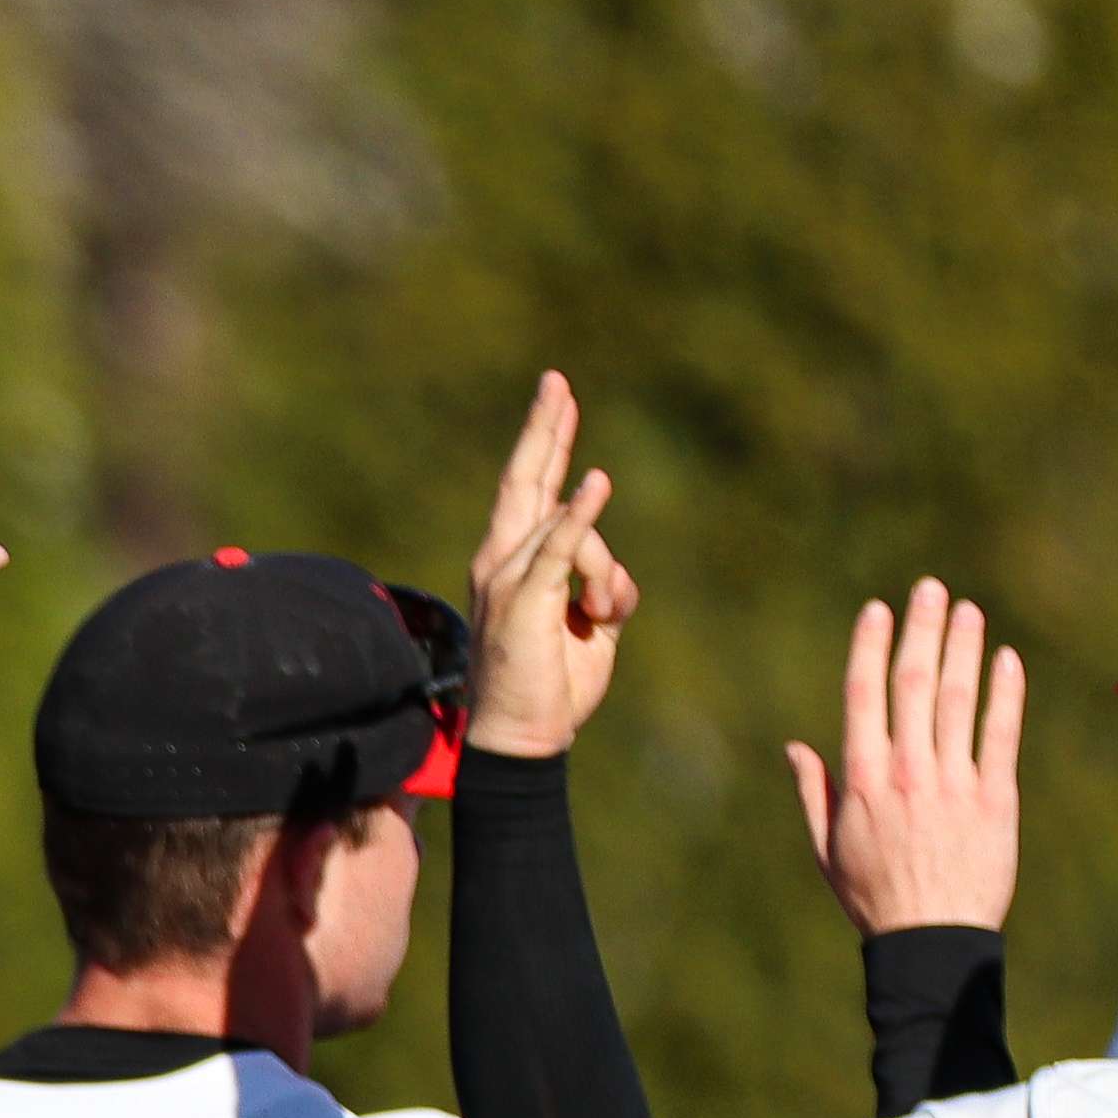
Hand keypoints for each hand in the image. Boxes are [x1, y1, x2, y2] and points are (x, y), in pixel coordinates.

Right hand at [465, 372, 640, 759]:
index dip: (546, 441)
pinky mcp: (526, 596)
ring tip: (594, 621)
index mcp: (515, 565)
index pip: (532, 490)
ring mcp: (509, 577)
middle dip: (546, 428)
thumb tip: (615, 574)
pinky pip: (565, 546)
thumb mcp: (594, 624)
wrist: (523, 737)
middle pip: (527, 479)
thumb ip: (604, 584)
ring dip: (605, 582)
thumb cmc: (554, 686)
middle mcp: (502, 561)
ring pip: (579, 536)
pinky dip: (581, 517)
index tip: (559, 398)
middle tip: (557, 381)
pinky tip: (596, 484)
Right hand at [784, 578, 1023, 935]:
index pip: (864, 697)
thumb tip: (797, 747)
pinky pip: (1001, 735)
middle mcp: (907, 772)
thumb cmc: (874, 896)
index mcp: (862, 780)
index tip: (878, 610)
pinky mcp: (995, 797)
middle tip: (931, 589)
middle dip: (922, 631)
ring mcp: (954, 782)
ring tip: (970, 612)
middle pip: (915, 685)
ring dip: (965, 650)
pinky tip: (1007, 661)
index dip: (870, 647)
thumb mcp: (828, 848)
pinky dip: (1006, 695)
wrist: (931, 937)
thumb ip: (816, 792)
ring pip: (960, 701)